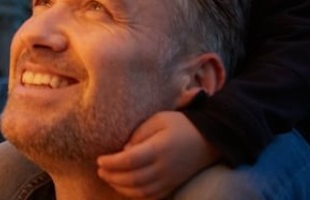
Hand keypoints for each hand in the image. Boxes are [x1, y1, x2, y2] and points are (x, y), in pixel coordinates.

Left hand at [95, 111, 219, 198]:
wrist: (209, 139)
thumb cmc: (181, 124)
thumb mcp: (159, 119)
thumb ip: (139, 133)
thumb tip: (124, 150)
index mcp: (159, 149)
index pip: (129, 160)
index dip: (111, 162)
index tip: (99, 159)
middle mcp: (164, 168)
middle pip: (132, 179)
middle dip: (112, 176)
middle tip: (100, 170)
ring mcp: (169, 180)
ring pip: (140, 192)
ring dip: (120, 187)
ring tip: (108, 178)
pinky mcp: (172, 186)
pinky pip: (151, 196)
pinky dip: (135, 195)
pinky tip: (124, 188)